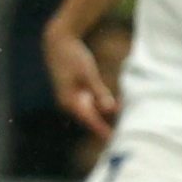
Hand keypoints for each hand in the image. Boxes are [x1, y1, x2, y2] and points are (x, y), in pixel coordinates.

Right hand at [44, 20, 118, 134]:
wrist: (58, 41)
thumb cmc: (72, 56)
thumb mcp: (88, 73)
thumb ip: (99, 91)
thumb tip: (109, 109)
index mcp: (69, 101)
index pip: (89, 120)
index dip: (102, 130)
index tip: (114, 140)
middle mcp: (69, 103)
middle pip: (91, 118)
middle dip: (105, 125)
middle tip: (123, 135)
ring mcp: (71, 97)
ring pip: (92, 110)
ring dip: (105, 115)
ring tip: (123, 121)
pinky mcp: (75, 91)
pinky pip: (91, 102)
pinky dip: (102, 103)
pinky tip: (118, 105)